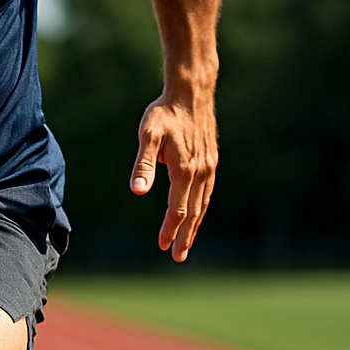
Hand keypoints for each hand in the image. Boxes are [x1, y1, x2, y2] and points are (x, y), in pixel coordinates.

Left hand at [130, 93, 217, 262]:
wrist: (191, 93)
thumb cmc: (164, 113)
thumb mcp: (147, 136)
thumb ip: (143, 165)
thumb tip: (138, 192)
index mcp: (184, 170)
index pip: (177, 209)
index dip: (170, 229)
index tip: (162, 246)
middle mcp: (200, 172)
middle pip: (193, 212)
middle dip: (185, 236)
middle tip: (178, 257)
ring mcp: (208, 166)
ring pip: (203, 204)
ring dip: (195, 225)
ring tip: (187, 243)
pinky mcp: (211, 160)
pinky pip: (207, 191)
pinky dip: (201, 208)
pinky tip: (196, 213)